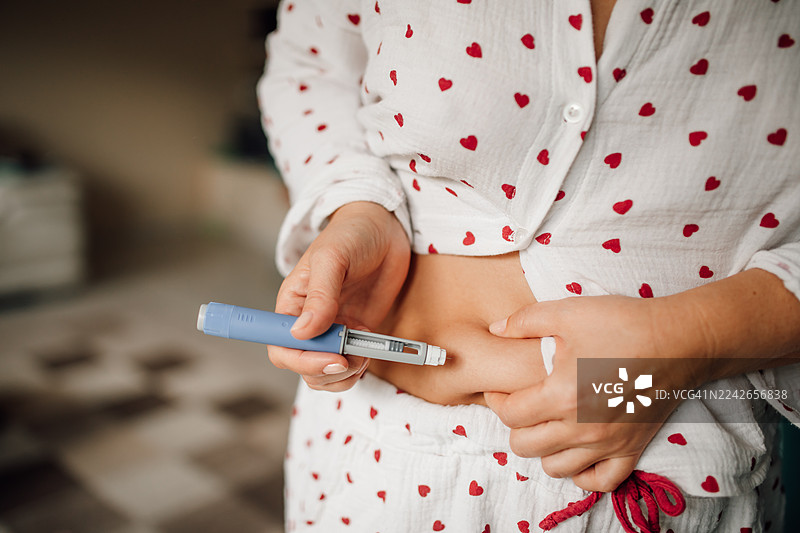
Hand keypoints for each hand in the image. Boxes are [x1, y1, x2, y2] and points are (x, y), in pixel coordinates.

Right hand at [268, 201, 410, 391]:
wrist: (385, 228)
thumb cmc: (352, 234)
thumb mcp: (332, 258)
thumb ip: (321, 295)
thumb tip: (302, 331)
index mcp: (292, 304)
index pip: (281, 346)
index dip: (301, 361)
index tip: (331, 358)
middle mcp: (308, 322)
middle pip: (303, 366)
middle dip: (327, 370)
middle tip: (353, 358)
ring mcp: (333, 330)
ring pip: (327, 373)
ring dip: (345, 374)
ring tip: (364, 352)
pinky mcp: (355, 333)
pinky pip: (350, 364)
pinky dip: (360, 366)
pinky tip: (371, 346)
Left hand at [484, 295, 705, 491]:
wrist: (678, 338)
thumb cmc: (622, 323)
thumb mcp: (568, 312)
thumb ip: (524, 321)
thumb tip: (495, 329)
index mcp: (561, 395)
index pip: (510, 414)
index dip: (497, 401)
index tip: (500, 390)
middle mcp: (581, 428)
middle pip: (525, 446)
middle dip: (516, 426)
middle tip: (523, 406)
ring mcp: (607, 443)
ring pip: (556, 468)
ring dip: (544, 449)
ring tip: (548, 426)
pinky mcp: (631, 449)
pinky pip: (600, 481)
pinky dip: (582, 473)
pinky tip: (577, 451)